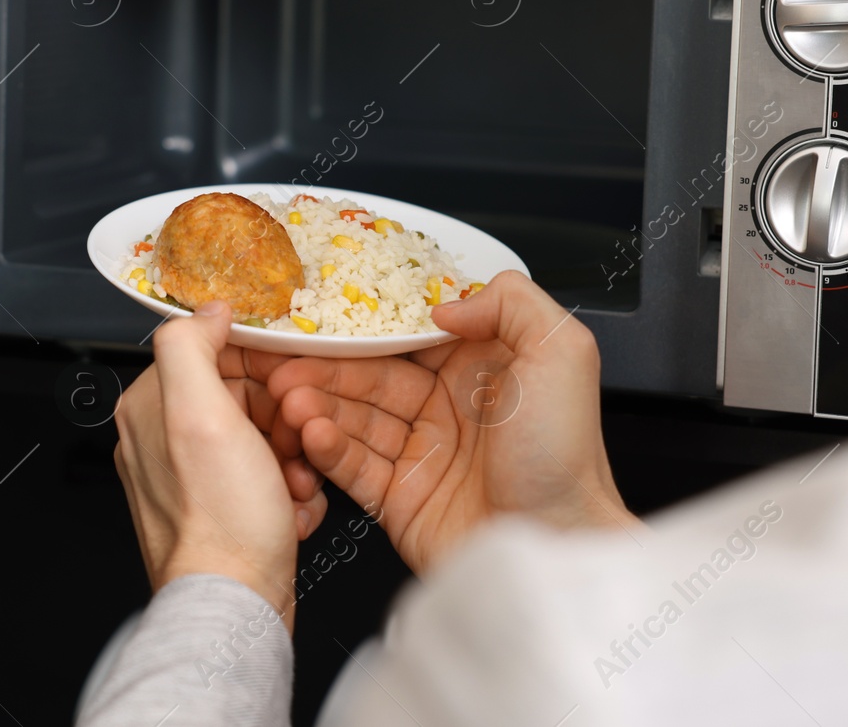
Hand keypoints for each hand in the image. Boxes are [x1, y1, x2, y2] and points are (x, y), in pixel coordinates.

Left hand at [113, 302, 324, 626]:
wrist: (235, 605)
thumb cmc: (221, 520)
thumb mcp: (201, 413)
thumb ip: (191, 347)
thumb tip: (207, 309)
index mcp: (151, 409)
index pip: (214, 353)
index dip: (262, 367)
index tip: (290, 386)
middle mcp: (163, 442)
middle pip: (245, 397)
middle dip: (285, 420)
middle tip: (298, 443)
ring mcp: (192, 481)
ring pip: (263, 440)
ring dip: (294, 458)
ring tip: (296, 485)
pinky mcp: (220, 513)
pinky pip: (266, 481)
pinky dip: (288, 492)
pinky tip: (291, 510)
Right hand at [267, 271, 637, 574]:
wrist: (558, 545)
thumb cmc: (565, 455)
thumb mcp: (562, 352)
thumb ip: (511, 302)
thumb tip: (443, 305)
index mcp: (481, 366)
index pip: (406, 335)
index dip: (360, 326)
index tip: (318, 316)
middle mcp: (448, 406)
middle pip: (369, 375)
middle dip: (323, 367)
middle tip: (283, 362)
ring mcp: (421, 452)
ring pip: (355, 418)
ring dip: (318, 405)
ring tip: (288, 398)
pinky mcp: (400, 499)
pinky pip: (353, 466)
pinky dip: (327, 448)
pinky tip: (310, 434)